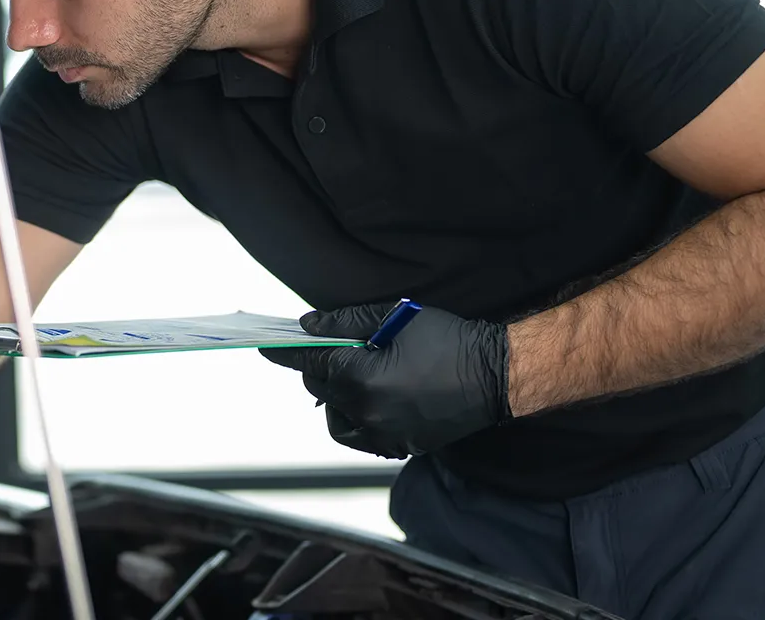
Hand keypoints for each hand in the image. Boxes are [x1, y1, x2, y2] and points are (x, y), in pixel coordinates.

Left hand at [262, 304, 510, 458]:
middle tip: (333, 350)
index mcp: (361, 379)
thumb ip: (345, 323)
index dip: (288, 351)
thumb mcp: (394, 318)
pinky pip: (360, 436)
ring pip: (336, 417)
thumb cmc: (449, 340)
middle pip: (320, 389)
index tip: (268, 346)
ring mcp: (383, 434)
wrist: (496, 376)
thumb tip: (308, 327)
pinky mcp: (399, 445)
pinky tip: (368, 400)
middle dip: (320, 368)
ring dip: (334, 397)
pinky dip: (354, 419)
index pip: (311, 363)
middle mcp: (366, 413)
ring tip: (353, 375)